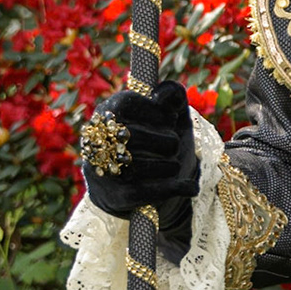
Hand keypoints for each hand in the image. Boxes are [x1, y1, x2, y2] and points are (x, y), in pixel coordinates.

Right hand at [79, 81, 198, 219]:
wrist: (138, 187)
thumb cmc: (156, 142)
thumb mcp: (168, 115)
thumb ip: (172, 96)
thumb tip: (168, 92)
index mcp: (108, 113)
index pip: (130, 104)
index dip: (160, 113)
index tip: (170, 120)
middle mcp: (99, 141)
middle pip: (135, 136)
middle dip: (168, 142)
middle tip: (173, 147)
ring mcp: (104, 170)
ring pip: (141, 166)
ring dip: (170, 166)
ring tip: (173, 165)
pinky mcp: (116, 197)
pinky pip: (148, 192)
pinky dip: (176, 188)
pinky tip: (191, 187)